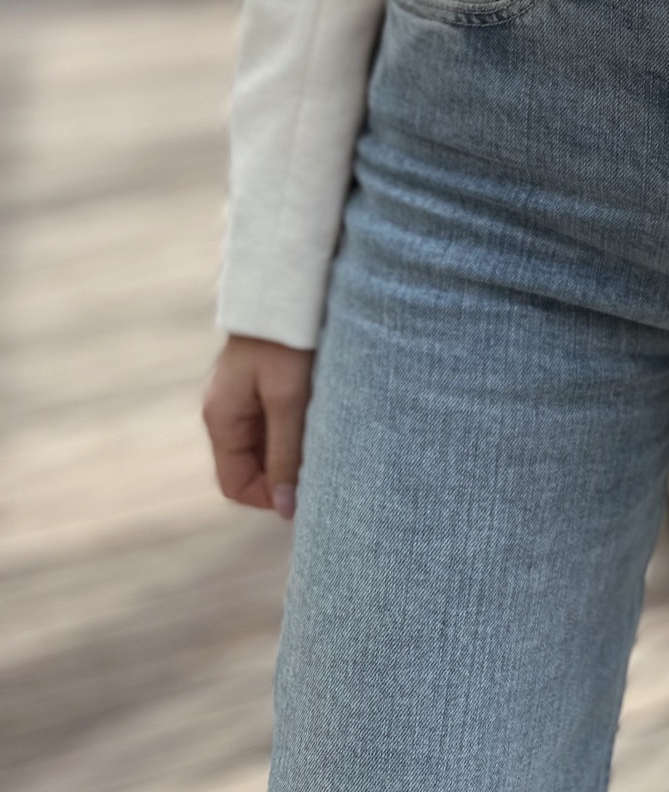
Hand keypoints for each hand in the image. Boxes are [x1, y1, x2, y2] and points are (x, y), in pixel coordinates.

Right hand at [203, 334, 314, 519]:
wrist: (287, 284)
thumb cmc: (286, 341)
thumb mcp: (289, 400)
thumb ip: (285, 454)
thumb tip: (284, 508)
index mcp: (220, 418)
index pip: (235, 484)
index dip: (269, 496)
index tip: (307, 492)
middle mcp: (225, 409)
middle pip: (251, 464)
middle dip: (285, 471)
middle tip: (323, 464)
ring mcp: (241, 394)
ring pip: (266, 442)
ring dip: (293, 446)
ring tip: (325, 435)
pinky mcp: (260, 380)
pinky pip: (274, 419)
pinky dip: (295, 426)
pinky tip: (322, 414)